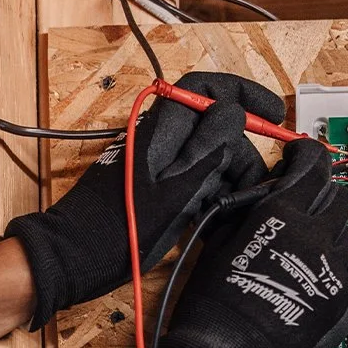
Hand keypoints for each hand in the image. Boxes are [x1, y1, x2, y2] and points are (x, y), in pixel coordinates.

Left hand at [6, 72, 285, 327]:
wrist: (74, 258)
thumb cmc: (118, 229)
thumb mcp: (174, 192)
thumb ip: (208, 151)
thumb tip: (235, 114)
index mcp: (161, 130)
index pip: (206, 89)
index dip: (242, 93)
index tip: (273, 113)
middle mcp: (160, 140)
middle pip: (214, 126)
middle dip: (242, 151)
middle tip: (256, 184)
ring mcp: (158, 163)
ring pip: (209, 156)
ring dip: (231, 177)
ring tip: (236, 206)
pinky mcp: (157, 187)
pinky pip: (196, 179)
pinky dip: (213, 192)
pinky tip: (217, 216)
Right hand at [157, 139, 347, 347]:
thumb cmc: (214, 305)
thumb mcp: (219, 239)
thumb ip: (250, 208)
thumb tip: (264, 192)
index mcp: (283, 212)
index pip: (312, 162)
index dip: (306, 155)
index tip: (301, 158)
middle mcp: (316, 235)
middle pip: (337, 196)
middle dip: (320, 196)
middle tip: (303, 207)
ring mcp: (336, 269)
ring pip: (347, 232)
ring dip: (330, 232)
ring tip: (306, 249)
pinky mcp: (346, 300)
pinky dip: (344, 266)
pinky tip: (324, 274)